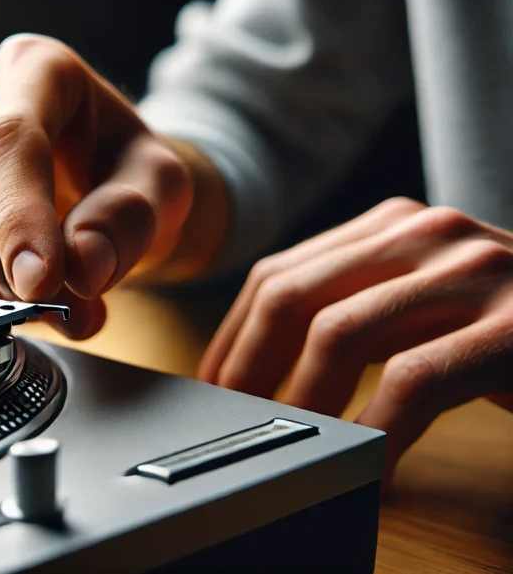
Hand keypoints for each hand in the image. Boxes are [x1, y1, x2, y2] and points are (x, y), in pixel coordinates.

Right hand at [0, 34, 199, 337]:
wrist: (101, 181)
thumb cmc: (128, 170)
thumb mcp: (160, 186)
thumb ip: (130, 218)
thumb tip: (82, 267)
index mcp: (34, 68)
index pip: (9, 140)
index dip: (21, 217)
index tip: (42, 283)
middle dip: (11, 267)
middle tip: (73, 309)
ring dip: (1, 291)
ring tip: (61, 296)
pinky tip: (21, 285)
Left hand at [197, 198, 512, 483]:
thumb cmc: (512, 330)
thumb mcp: (425, 307)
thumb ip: (358, 313)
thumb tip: (263, 367)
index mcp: (395, 226)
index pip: (279, 275)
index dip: (232, 339)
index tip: (213, 390)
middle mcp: (426, 233)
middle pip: (292, 296)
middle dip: (246, 370)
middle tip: (234, 425)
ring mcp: (474, 272)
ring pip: (340, 332)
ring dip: (301, 403)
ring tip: (288, 448)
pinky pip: (415, 382)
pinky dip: (375, 434)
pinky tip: (365, 471)